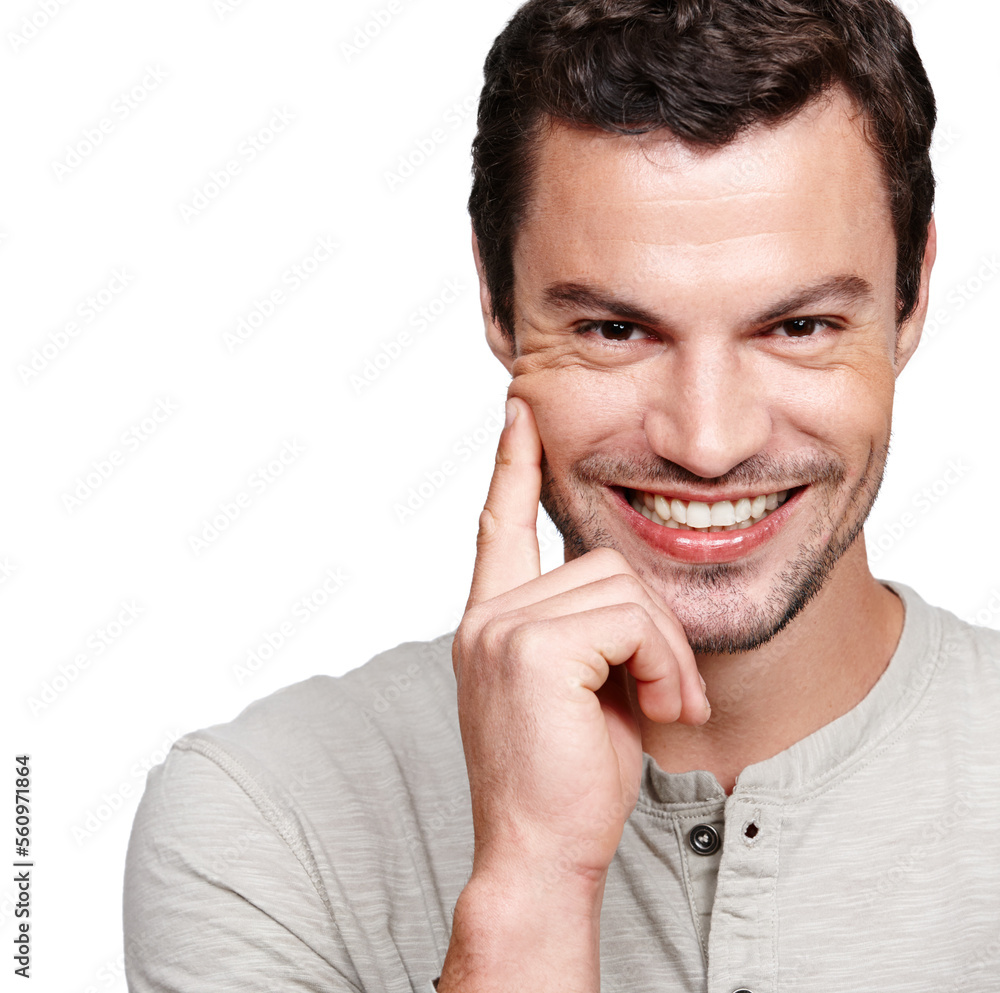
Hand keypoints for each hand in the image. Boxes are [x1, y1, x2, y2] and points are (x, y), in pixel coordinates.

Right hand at [453, 395, 709, 888]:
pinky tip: (662, 709)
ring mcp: (503, 628)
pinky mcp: (534, 648)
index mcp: (492, 620)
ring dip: (666, 650)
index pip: (498, 525)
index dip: (512, 467)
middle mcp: (487, 616)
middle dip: (655, 627)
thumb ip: (586, 630)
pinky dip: (664, 662)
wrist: (541, 853)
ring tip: (668, 706)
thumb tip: (624, 594)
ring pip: (624, 588)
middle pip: (602, 562)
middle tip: (673, 693)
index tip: (519, 413)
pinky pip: (631, 620)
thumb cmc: (567, 779)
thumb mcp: (580, 690)